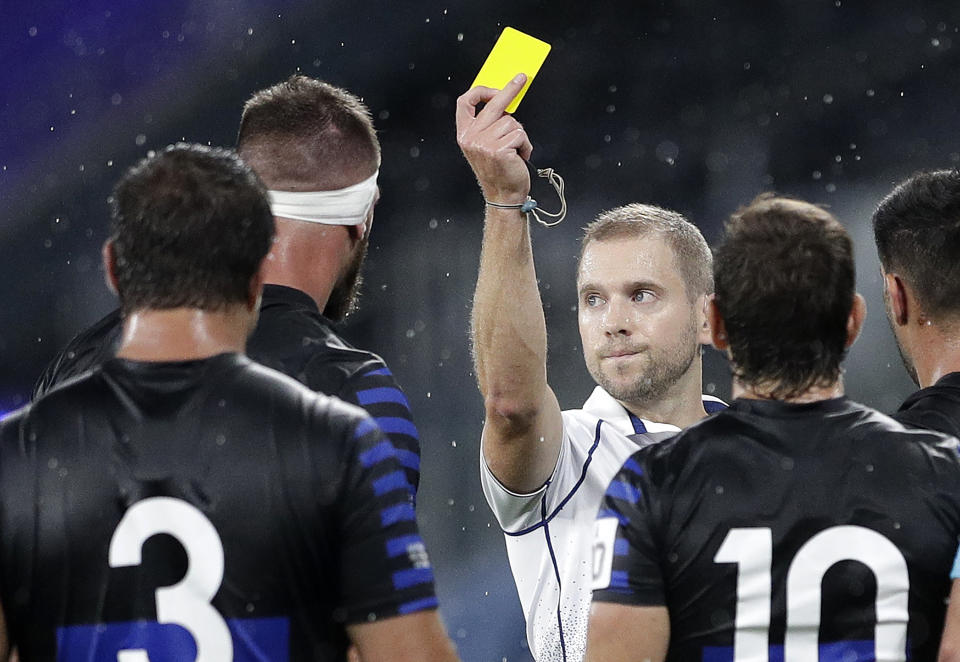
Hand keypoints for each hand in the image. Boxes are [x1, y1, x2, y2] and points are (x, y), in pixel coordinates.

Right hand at [456, 74, 533, 204]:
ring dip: (519, 136)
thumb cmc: (499, 170)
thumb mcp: (486, 144)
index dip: (480, 91)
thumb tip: (505, 100)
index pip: (464, 103)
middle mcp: (471, 138)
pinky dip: (525, 145)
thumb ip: (490, 124)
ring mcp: (484, 144)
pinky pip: (520, 135)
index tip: (495, 86)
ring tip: (515, 151)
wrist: (503, 195)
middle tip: (522, 78)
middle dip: (510, 89)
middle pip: (493, 104)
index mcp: (465, 134)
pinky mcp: (499, 150)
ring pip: (512, 122)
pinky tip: (519, 157)